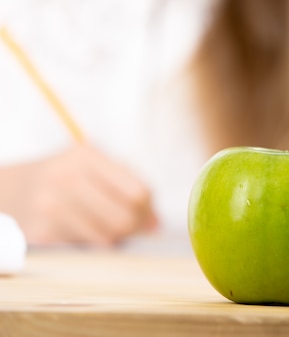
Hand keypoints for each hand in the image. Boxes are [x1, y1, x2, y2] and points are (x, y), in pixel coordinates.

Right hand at [0, 144, 157, 245]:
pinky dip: (92, 245)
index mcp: (84, 156)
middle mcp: (66, 179)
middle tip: (134, 229)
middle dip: (136, 228)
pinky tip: (86, 233)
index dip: (149, 208)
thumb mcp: (90, 163)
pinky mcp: (41, 233)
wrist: (11, 189)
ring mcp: (50, 207)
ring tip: (108, 228)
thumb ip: (127, 183)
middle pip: (124, 218)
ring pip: (106, 239)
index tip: (149, 215)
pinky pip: (84, 250)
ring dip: (115, 239)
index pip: (137, 191)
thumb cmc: (62, 175)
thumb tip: (156, 224)